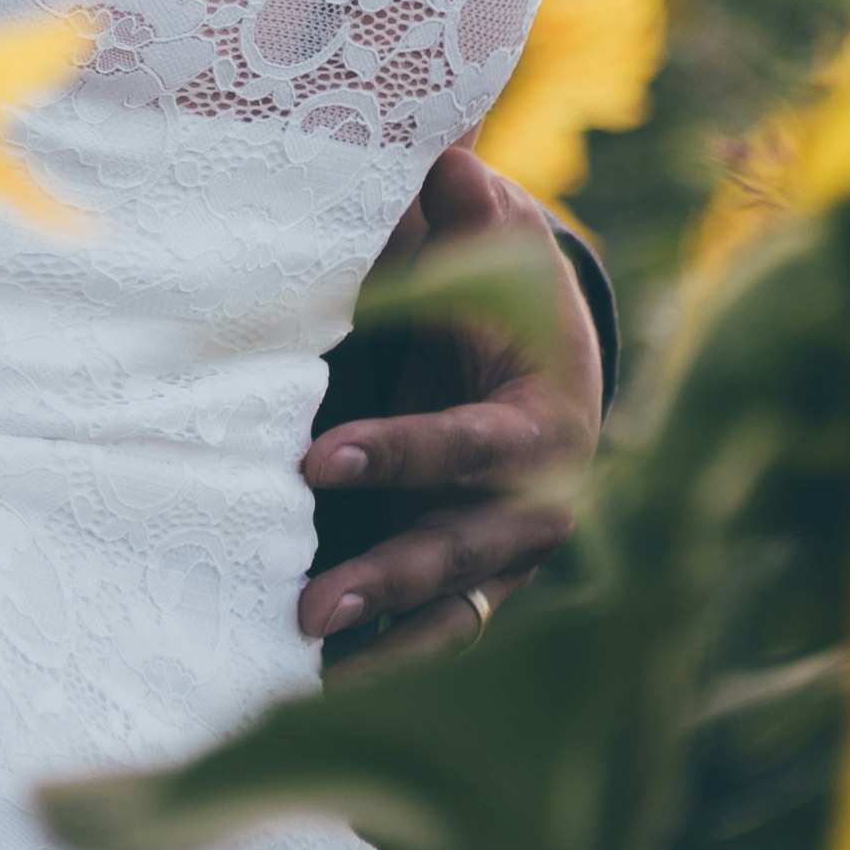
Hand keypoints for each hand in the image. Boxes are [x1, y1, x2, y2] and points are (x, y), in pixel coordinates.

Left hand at [296, 145, 602, 664]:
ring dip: (383, 635)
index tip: (316, 460)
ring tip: (304, 656)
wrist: (545, 352)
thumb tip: (436, 158)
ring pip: (451, 608)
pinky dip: (387, 662)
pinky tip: (319, 692)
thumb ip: (459, 211)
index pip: (471, 446)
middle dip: (388, 575)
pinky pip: (438, 636)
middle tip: (307, 602)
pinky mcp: (473, 587)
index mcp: (543, 420)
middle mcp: (535, 504)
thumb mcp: (493, 241)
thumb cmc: (502, 287)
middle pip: (461, 548)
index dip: (401, 454)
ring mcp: (505, 557)